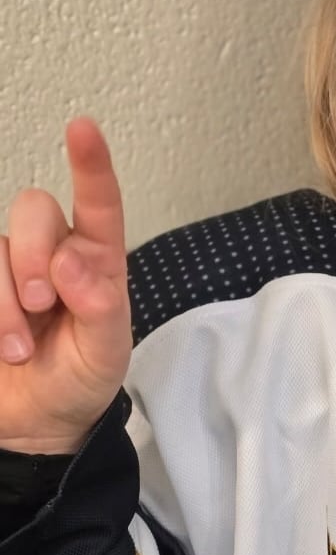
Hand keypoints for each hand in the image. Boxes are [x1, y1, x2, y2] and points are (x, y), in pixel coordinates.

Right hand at [0, 119, 130, 453]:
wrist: (36, 425)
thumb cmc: (79, 381)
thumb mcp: (107, 355)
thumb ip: (101, 310)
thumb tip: (73, 264)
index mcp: (96, 261)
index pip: (98, 204)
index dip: (91, 165)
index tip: (82, 128)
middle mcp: (50, 253)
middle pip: (32, 208)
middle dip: (34, 254)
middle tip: (42, 305)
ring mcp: (5, 269)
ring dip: (2, 301)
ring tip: (19, 349)